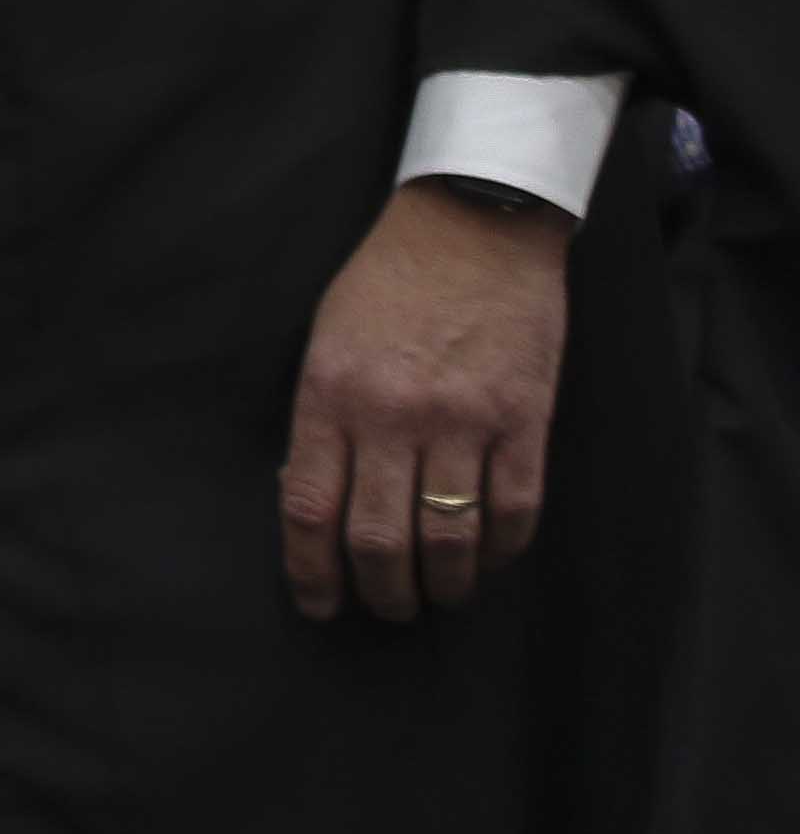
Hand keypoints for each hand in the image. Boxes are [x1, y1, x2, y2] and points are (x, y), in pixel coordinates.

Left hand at [279, 178, 572, 621]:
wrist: (472, 224)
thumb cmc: (387, 282)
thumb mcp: (326, 340)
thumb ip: (321, 419)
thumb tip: (314, 498)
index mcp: (331, 393)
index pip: (309, 507)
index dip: (311, 572)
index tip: (317, 605)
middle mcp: (393, 415)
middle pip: (380, 541)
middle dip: (380, 594)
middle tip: (385, 608)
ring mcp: (464, 421)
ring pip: (450, 541)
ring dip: (443, 587)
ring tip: (437, 598)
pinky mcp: (524, 421)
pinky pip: (514, 513)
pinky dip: (502, 552)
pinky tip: (489, 560)